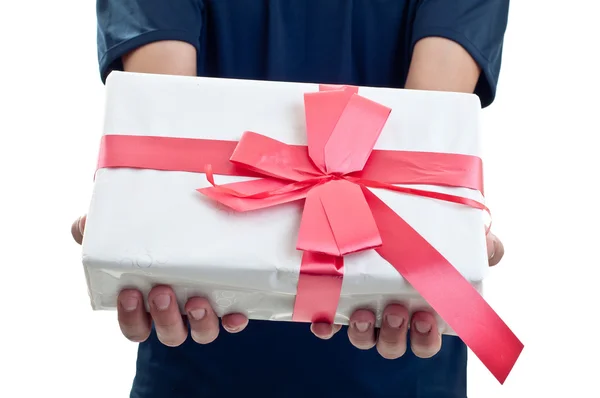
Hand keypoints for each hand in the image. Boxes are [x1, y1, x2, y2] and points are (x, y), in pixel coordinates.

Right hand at [71, 215, 248, 345]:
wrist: (189, 217)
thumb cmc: (147, 232)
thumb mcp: (119, 229)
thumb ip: (95, 230)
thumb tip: (80, 227)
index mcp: (147, 303)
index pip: (135, 328)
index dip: (132, 319)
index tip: (129, 294)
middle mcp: (176, 311)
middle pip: (169, 334)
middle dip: (165, 317)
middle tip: (161, 291)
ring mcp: (203, 308)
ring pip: (201, 333)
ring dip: (198, 322)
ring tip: (196, 300)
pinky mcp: (229, 299)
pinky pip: (233, 320)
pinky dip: (234, 321)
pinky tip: (234, 313)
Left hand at [310, 232, 503, 358]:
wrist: (389, 207)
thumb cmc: (430, 232)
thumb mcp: (460, 235)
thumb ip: (482, 244)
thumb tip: (493, 250)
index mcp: (421, 309)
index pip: (426, 341)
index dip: (425, 339)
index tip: (425, 319)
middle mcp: (391, 315)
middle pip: (393, 345)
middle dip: (397, 336)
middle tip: (400, 312)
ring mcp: (364, 308)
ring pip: (363, 339)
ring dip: (363, 334)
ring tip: (366, 314)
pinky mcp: (337, 298)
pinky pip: (329, 322)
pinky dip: (326, 326)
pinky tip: (323, 320)